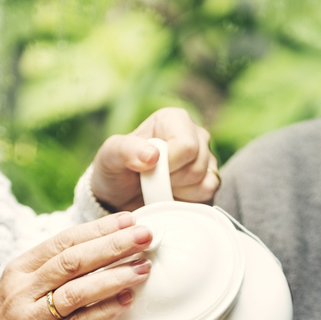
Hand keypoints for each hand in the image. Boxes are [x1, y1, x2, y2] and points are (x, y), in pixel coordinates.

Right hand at [0, 213, 151, 319]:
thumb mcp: (15, 296)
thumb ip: (48, 278)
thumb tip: (94, 261)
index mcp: (17, 272)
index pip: (62, 240)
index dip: (98, 229)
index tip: (128, 221)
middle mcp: (21, 290)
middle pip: (73, 259)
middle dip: (113, 244)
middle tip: (145, 236)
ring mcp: (29, 319)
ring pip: (78, 290)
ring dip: (115, 276)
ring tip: (142, 268)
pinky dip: (105, 311)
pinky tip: (126, 302)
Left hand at [90, 107, 218, 211]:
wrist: (121, 198)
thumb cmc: (116, 171)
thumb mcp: (109, 157)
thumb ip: (126, 150)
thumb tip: (152, 156)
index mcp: (173, 119)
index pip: (186, 145)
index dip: (168, 166)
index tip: (148, 171)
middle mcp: (195, 134)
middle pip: (197, 166)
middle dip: (171, 181)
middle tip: (151, 180)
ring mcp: (206, 157)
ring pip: (205, 182)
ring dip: (178, 191)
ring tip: (159, 186)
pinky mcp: (211, 180)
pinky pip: (209, 193)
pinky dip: (188, 200)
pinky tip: (172, 194)